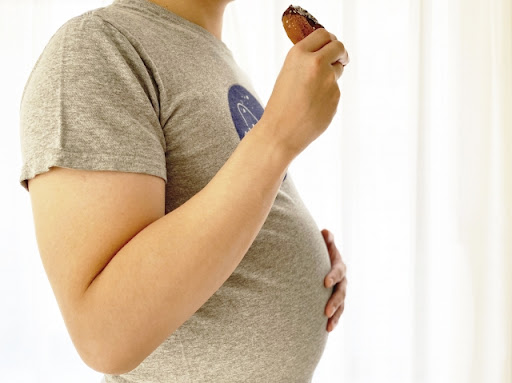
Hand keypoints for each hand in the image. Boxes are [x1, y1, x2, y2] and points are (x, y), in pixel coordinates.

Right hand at [259, 28, 347, 160]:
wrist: (280, 132)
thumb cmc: (279, 105)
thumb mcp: (287, 74)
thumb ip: (306, 62)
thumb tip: (328, 57)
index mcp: (299, 55)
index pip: (323, 34)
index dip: (329, 39)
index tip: (330, 46)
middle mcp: (316, 63)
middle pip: (339, 47)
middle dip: (340, 53)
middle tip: (339, 59)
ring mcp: (329, 80)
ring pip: (338, 71)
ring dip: (331, 77)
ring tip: (311, 94)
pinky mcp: (335, 97)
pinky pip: (335, 92)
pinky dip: (327, 97)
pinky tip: (313, 107)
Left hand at [321, 229, 346, 331]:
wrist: (322, 262)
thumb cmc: (321, 252)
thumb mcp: (324, 245)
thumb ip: (326, 239)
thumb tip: (325, 232)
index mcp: (339, 265)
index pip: (338, 271)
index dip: (333, 276)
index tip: (325, 283)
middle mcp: (343, 280)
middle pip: (341, 292)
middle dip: (334, 301)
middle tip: (326, 311)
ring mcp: (341, 292)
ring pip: (341, 305)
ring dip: (335, 315)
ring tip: (327, 325)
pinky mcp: (337, 301)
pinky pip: (337, 312)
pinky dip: (333, 320)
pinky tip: (327, 329)